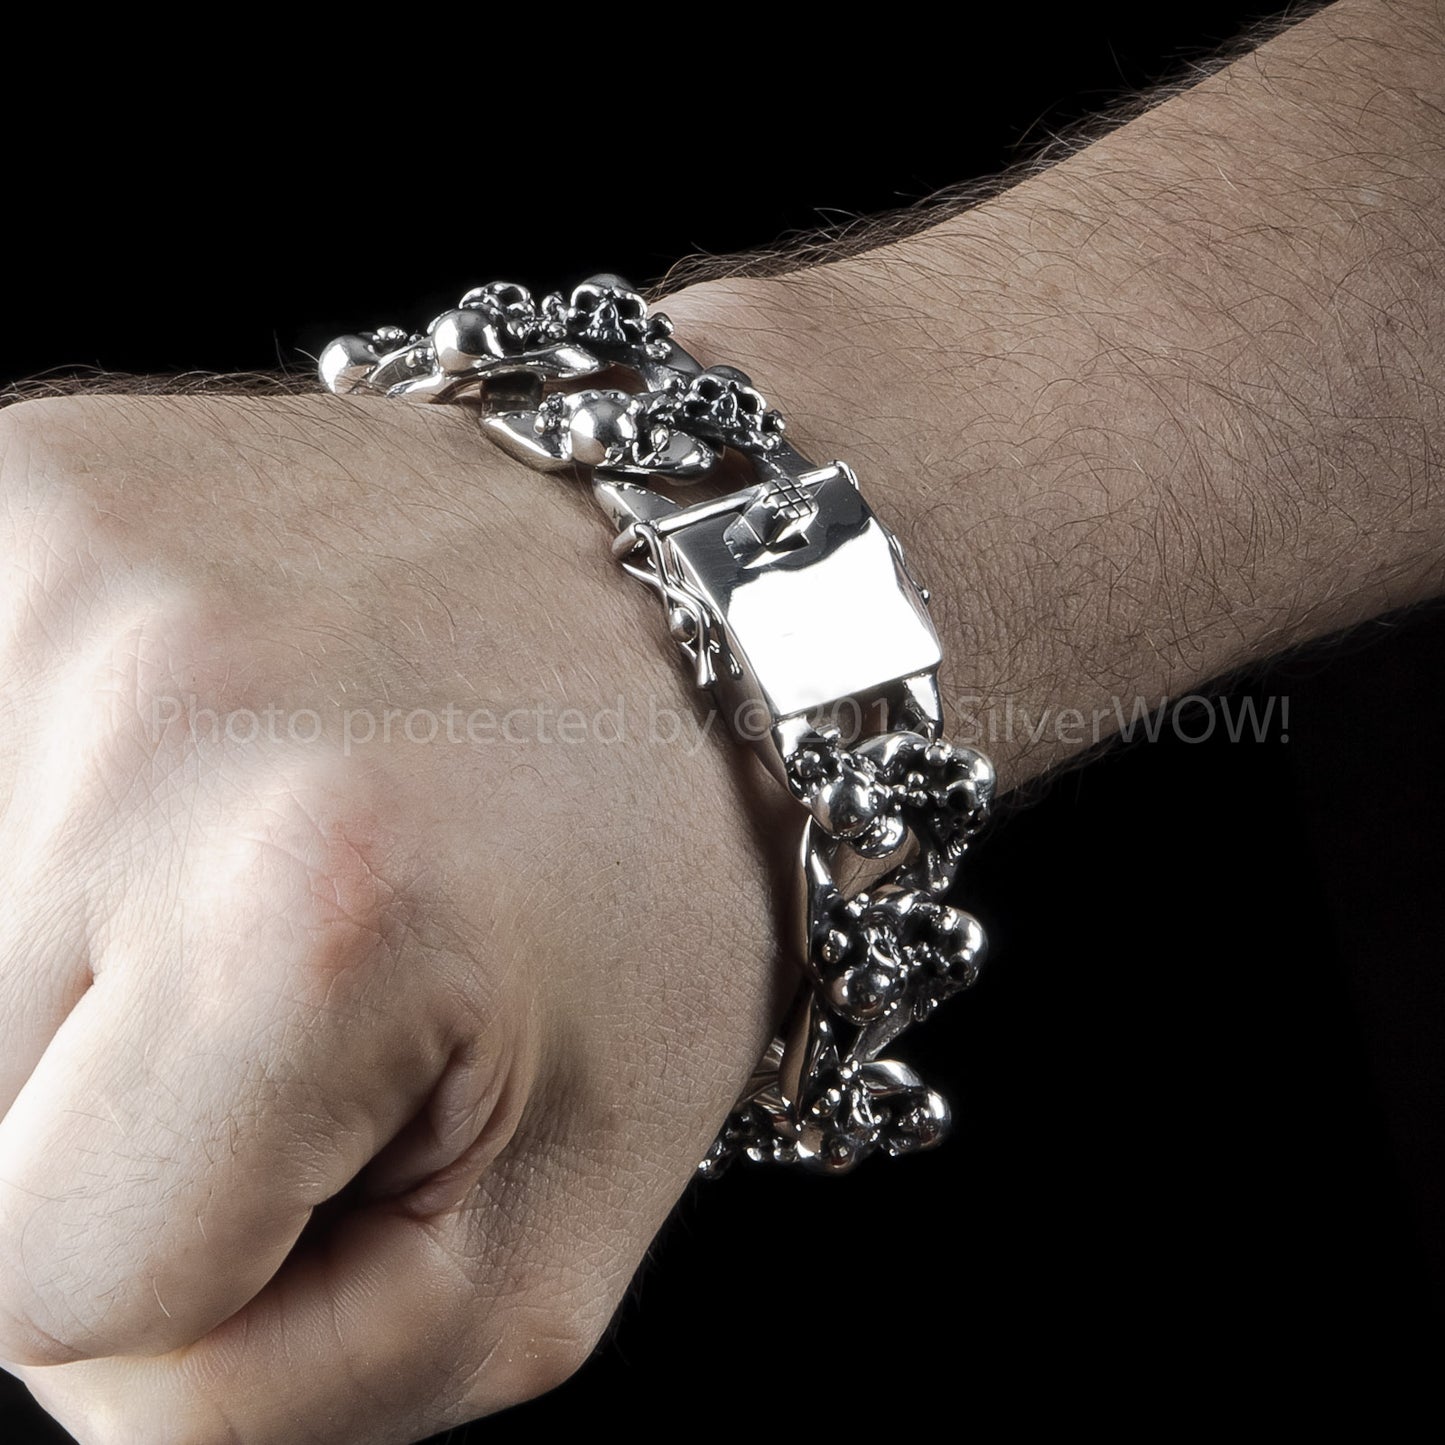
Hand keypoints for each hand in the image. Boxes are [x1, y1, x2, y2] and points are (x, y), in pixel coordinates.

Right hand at [0, 389, 793, 1440]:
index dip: (200, 1249)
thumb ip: (264, 1390)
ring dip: (78, 953)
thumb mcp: (540, 1244)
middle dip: (126, 1098)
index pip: (41, 1285)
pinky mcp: (30, 485)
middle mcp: (154, 705)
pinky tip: (200, 765)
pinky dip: (55, 825)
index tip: (345, 1114)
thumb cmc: (650, 911)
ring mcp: (66, 566)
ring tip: (270, 845)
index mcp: (302, 918)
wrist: (695, 618)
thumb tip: (51, 1309)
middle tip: (317, 961)